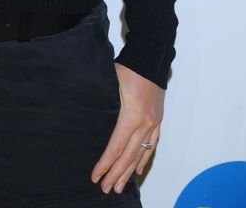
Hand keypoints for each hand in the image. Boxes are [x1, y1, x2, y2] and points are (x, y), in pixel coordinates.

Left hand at [91, 63, 164, 194]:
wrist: (151, 57)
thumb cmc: (129, 67)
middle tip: (106, 188)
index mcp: (131, 116)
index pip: (115, 147)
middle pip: (128, 156)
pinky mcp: (158, 119)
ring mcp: (153, 122)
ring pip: (141, 153)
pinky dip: (145, 158)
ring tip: (121, 186)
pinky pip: (152, 144)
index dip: (105, 163)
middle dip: (116, 174)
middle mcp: (145, 123)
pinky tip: (138, 168)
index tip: (95, 176)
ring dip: (130, 171)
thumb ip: (102, 103)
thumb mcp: (110, 82)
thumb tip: (88, 116)